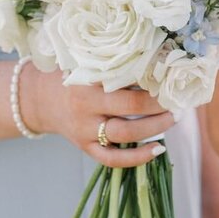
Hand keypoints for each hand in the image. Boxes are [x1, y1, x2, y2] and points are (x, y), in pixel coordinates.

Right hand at [19, 67, 175, 167]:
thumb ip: (111, 62)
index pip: (125, 81)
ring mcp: (85, 131)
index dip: (152, 82)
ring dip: (155, 128)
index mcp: (85, 81)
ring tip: (173, 119)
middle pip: (130, 108)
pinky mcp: (86, 148)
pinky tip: (158, 150)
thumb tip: (155, 58)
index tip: (171, 78)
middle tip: (177, 100)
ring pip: (125, 134)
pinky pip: (113, 159)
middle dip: (159, 105)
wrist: (40, 100)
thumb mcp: (84, 62)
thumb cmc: (70, 76)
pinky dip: (138, 157)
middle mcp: (85, 107)